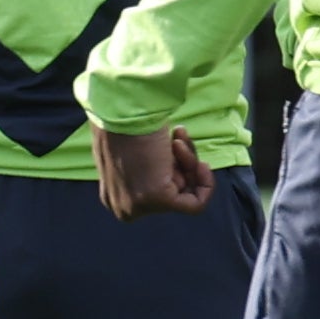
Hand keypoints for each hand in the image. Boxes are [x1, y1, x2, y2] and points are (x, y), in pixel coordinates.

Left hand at [90, 123, 210, 217]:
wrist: (124, 110)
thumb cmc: (127, 122)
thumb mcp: (135, 154)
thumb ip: (148, 170)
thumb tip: (167, 168)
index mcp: (113, 198)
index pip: (155, 193)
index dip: (171, 168)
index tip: (175, 145)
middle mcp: (124, 208)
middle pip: (170, 195)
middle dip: (181, 165)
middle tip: (177, 138)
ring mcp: (139, 206)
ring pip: (183, 195)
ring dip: (189, 163)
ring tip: (178, 139)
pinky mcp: (157, 199)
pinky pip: (195, 205)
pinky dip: (205, 183)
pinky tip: (201, 164)